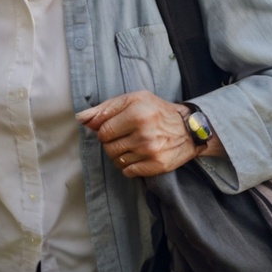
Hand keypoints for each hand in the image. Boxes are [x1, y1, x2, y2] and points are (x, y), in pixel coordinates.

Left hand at [76, 91, 200, 177]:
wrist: (190, 129)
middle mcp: (144, 134)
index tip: (115, 128)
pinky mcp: (157, 166)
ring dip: (120, 155)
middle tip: (126, 136)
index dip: (104, 130)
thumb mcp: (132, 100)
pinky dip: (129, 166)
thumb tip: (81, 118)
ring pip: (116, 161)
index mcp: (137, 114)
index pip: (102, 131)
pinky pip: (128, 172)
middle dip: (112, 143)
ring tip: (133, 145)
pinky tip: (138, 156)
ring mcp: (151, 152)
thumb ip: (104, 108)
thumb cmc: (157, 111)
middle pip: (108, 147)